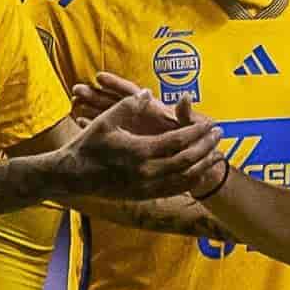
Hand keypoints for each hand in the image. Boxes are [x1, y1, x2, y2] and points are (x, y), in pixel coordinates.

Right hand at [62, 87, 227, 200]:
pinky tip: (198, 172)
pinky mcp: (142, 196)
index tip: (210, 123)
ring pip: (184, 178)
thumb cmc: (86, 145)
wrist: (70, 176)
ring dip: (203, 165)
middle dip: (206, 147)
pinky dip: (190, 181)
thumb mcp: (105, 121)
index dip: (197, 132)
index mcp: (138, 151)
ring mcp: (145, 187)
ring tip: (216, 153)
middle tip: (219, 135)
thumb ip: (128, 105)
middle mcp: (145, 172)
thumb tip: (148, 92)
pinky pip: (173, 190)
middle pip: (187, 160)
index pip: (178, 141)